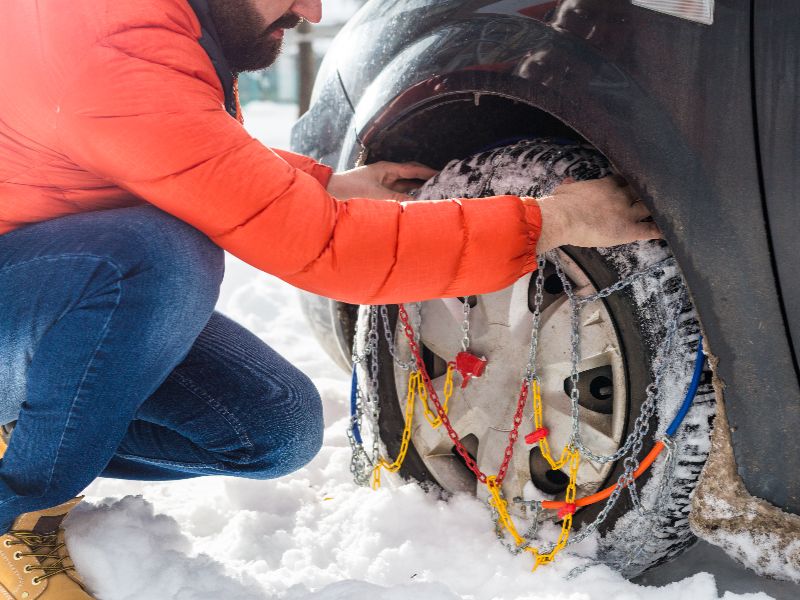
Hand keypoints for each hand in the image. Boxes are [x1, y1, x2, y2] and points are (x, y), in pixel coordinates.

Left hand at [327, 161, 438, 200]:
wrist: (329, 193)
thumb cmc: (351, 189)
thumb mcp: (377, 194)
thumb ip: (398, 198)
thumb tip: (417, 203)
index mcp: (386, 168)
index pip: (412, 169)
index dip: (428, 171)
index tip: (443, 173)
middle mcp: (384, 174)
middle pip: (410, 175)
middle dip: (425, 180)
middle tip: (441, 184)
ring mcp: (380, 184)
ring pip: (403, 186)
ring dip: (415, 190)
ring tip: (431, 195)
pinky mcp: (376, 195)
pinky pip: (395, 195)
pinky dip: (405, 198)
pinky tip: (412, 205)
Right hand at [533, 176, 662, 252]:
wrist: (563, 218)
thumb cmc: (560, 204)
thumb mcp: (564, 190)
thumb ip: (570, 186)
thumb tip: (568, 182)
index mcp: (606, 185)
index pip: (624, 180)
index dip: (629, 183)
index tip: (632, 184)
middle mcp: (621, 196)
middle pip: (641, 191)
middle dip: (647, 193)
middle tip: (658, 194)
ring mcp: (627, 212)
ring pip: (648, 208)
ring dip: (657, 210)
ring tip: (669, 211)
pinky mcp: (628, 230)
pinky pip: (649, 230)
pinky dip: (659, 231)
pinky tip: (668, 232)